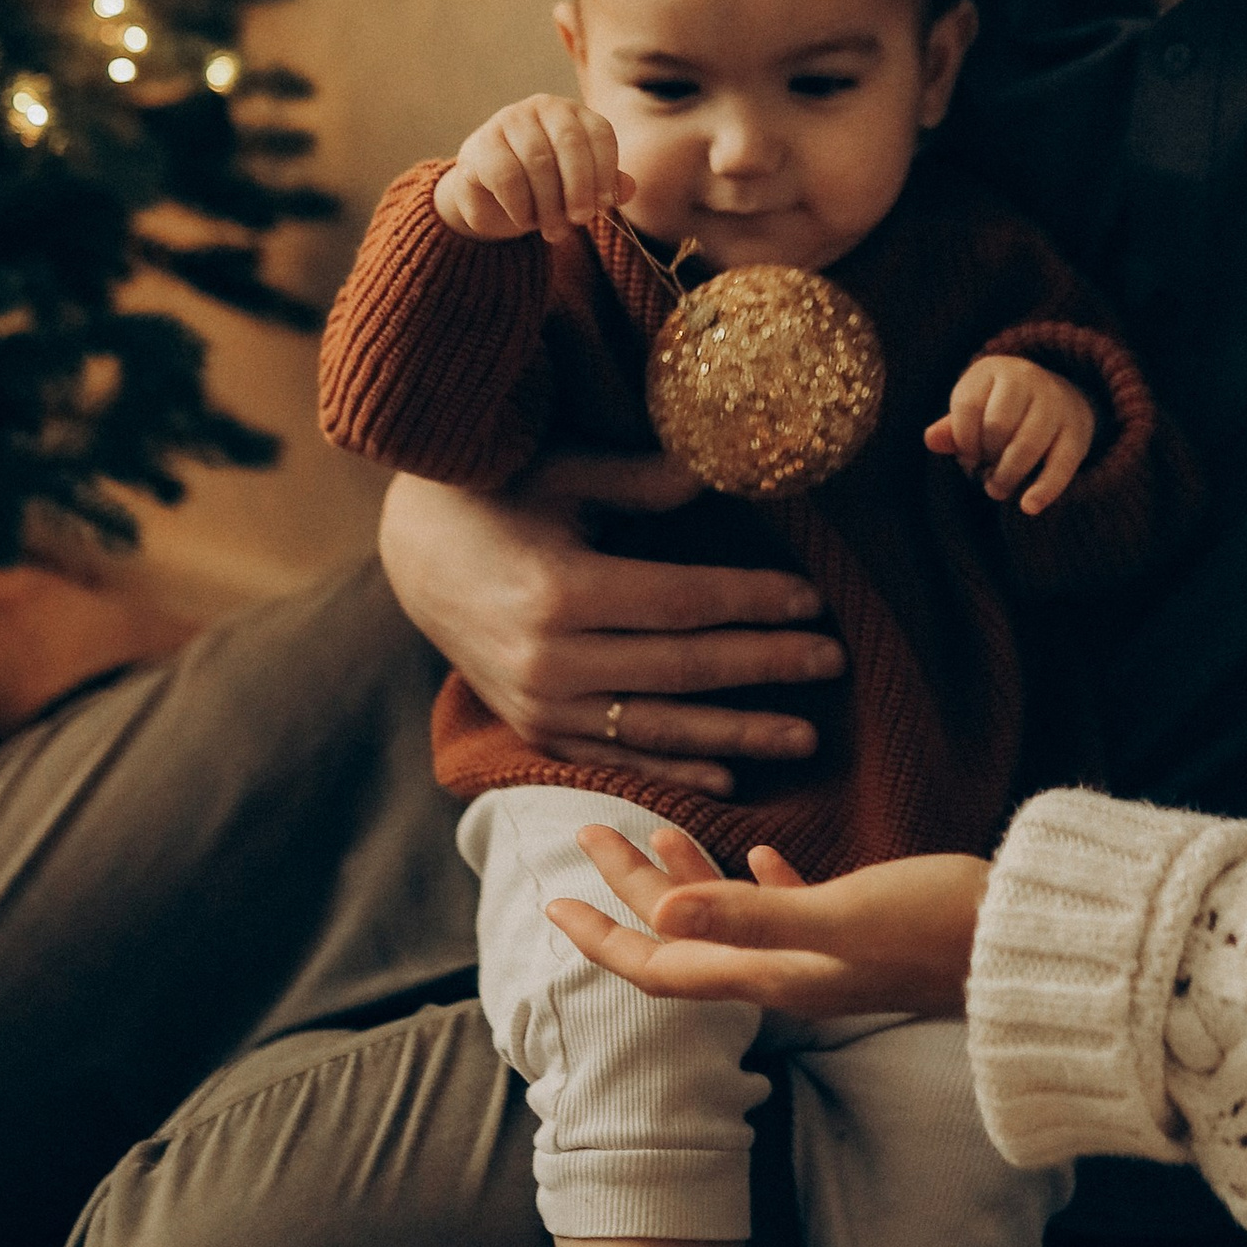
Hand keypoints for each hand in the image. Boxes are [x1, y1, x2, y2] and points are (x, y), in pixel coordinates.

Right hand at [377, 453, 845, 796]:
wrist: (411, 555)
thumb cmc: (494, 497)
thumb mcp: (563, 472)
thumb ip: (643, 479)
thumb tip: (729, 469)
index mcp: (560, 590)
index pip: (682, 604)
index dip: (753, 604)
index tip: (814, 601)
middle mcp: (550, 660)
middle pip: (682, 670)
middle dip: (765, 668)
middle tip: (835, 663)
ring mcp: (540, 704)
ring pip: (657, 728)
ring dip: (737, 735)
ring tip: (805, 737)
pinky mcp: (534, 728)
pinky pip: (617, 757)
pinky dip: (674, 769)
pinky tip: (730, 776)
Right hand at [434, 95, 631, 244]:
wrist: (491, 198)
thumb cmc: (544, 188)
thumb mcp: (578, 187)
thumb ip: (604, 186)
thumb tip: (628, 189)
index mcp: (575, 113)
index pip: (599, 133)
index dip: (605, 171)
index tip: (604, 205)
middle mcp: (543, 107)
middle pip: (570, 143)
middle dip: (579, 187)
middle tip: (580, 220)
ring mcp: (509, 121)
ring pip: (538, 161)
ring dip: (549, 203)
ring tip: (553, 230)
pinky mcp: (480, 144)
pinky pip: (506, 176)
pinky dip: (520, 205)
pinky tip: (525, 220)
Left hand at [548, 824, 987, 1021]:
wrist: (1031, 947)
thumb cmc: (940, 928)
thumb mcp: (841, 916)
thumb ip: (752, 913)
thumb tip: (662, 912)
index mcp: (771, 974)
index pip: (660, 966)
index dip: (603, 937)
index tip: (552, 904)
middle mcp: (789, 973)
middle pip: (684, 938)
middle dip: (629, 889)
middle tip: (587, 833)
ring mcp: (826, 955)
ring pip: (731, 919)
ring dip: (687, 877)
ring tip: (653, 828)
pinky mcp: (864, 932)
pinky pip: (792, 908)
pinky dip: (761, 881)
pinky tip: (760, 849)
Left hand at [923, 355, 1097, 513]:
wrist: (1062, 395)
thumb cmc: (1004, 408)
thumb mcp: (976, 407)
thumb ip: (952, 426)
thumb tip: (931, 440)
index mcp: (995, 369)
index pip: (968, 406)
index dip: (962, 440)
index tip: (966, 458)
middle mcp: (1028, 378)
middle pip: (997, 425)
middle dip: (985, 457)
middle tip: (982, 474)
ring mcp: (1056, 403)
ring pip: (1026, 446)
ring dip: (1006, 476)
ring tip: (997, 489)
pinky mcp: (1077, 432)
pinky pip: (1060, 465)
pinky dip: (1044, 489)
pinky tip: (1029, 506)